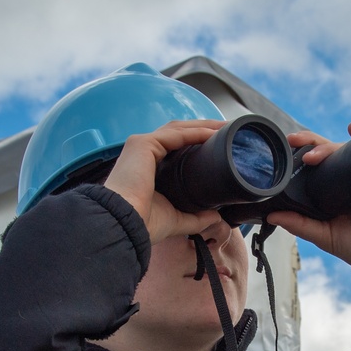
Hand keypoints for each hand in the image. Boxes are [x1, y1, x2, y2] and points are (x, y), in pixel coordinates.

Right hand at [103, 119, 226, 243]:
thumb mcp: (176, 219)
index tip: (219, 145)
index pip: (176, 148)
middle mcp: (143, 154)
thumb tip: (215, 217)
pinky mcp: (142, 144)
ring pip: (177, 129)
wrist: (124, 225)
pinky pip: (175, 134)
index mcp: (148, 168)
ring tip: (224, 128)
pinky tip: (213, 133)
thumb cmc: (142, 224)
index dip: (197, 143)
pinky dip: (195, 132)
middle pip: (179, 134)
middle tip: (226, 131)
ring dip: (202, 126)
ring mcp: (141, 146)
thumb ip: (196, 218)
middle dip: (203, 129)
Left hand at [266, 123, 350, 278]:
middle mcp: (346, 178)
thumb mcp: (325, 236)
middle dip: (309, 142)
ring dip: (330, 145)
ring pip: (346, 149)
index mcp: (330, 190)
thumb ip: (301, 225)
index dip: (299, 155)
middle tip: (294, 141)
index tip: (283, 150)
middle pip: (327, 151)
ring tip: (316, 151)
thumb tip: (272, 215)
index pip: (313, 165)